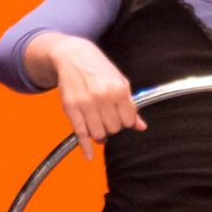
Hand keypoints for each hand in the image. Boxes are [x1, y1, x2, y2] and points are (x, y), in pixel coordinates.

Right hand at [48, 36, 146, 160]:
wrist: (72, 55)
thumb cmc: (98, 68)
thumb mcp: (120, 82)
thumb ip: (130, 106)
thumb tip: (141, 127)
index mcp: (118, 89)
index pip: (128, 122)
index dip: (125, 122)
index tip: (121, 118)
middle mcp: (102, 97)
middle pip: (113, 129)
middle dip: (112, 127)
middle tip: (108, 119)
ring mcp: (85, 103)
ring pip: (98, 134)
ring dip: (100, 134)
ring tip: (99, 126)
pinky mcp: (70, 107)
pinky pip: (80, 133)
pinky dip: (86, 147)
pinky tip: (89, 155)